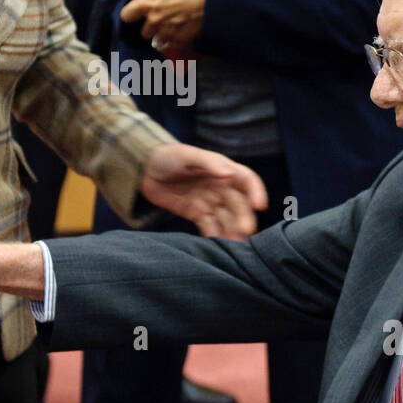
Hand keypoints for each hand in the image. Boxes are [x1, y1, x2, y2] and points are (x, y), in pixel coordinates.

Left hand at [121, 0, 242, 52]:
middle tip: (160, 15)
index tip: (138, 11)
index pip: (126, 16)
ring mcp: (168, 32)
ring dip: (162, 33)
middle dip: (149, 25)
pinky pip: (172, 44)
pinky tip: (182, 30)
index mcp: (148, 3)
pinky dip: (175, 39)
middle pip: (143, 31)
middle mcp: (155, 20)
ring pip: (157, 39)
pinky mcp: (182, 40)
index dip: (131, 13)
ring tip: (172, 24)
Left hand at [140, 142, 266, 238]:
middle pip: (238, 203)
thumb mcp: (187, 155)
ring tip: (235, 245)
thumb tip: (228, 173)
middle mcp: (220, 186)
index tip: (260, 206)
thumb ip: (209, 164)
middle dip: (243, 217)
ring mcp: (208, 201)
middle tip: (245, 231)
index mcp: (222, 169)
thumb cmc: (168, 156)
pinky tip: (219, 247)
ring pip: (226, 218)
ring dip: (232, 231)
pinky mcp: (196, 213)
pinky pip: (210, 226)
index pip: (246, 180)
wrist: (143, 168)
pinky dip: (215, 236)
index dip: (256, 191)